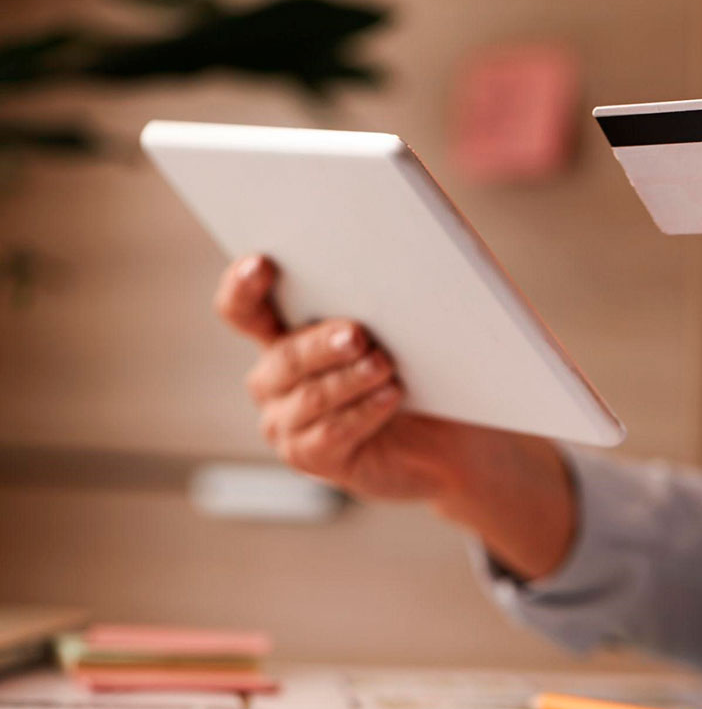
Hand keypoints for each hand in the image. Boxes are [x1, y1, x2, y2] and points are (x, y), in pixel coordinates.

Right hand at [213, 255, 575, 578]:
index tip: (264, 263)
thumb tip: (406, 251)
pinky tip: (390, 397)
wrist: (452, 441)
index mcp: (285, 333)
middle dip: (321, 342)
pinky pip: (329, 434)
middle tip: (357, 334)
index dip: (243, 285)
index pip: (243, 308)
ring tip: (385, 365)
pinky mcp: (311, 458)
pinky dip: (363, 413)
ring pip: (310, 396)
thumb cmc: (426, 373)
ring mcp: (287, 421)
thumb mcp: (408, 329)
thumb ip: (390, 296)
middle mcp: (275, 378)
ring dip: (350, 379)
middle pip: (284, 355)